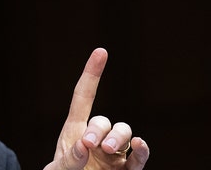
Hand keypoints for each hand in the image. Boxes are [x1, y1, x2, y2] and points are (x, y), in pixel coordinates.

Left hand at [43, 48, 149, 169]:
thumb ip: (69, 160)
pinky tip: (138, 145)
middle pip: (104, 120)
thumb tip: (86, 146)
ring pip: (123, 133)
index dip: (92, 74)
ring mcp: (113, 154)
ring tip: (107, 151)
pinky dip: (141, 150)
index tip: (101, 51)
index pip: (84, 96)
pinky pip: (138, 158)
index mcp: (74, 130)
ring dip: (118, 138)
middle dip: (98, 129)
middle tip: (89, 144)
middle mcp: (97, 138)